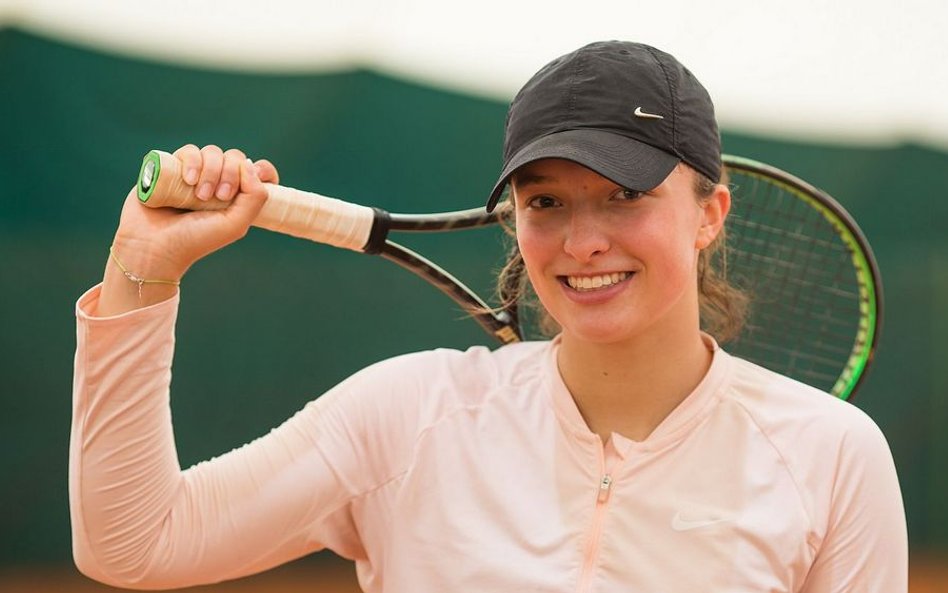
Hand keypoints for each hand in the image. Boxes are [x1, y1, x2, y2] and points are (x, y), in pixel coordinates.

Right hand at [97, 144, 279, 314]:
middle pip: (234, 158)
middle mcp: (216, 183)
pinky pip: (189, 151)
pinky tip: (188, 180)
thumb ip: (255, 197)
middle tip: (219, 196)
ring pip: (212, 152)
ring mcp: (194, 173)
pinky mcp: (172, 167)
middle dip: (230, 173)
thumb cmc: (195, 240)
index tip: (259, 177)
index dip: (263, 170)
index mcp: (235, 197)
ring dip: (211, 170)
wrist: (153, 245)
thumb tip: (251, 165)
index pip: (257, 171)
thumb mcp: (235, 225)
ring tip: (199, 195)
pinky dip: (192, 161)